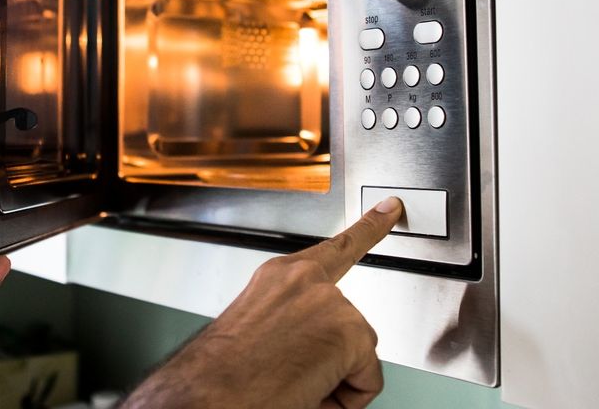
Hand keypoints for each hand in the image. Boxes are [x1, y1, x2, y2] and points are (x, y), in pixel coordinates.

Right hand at [124, 197, 403, 408]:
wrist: (209, 394)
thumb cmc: (224, 373)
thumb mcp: (256, 330)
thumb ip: (292, 319)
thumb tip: (313, 345)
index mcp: (279, 277)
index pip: (335, 248)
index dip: (369, 227)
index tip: (389, 208)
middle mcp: (306, 280)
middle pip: (349, 324)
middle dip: (331, 356)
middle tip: (289, 373)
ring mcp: (331, 302)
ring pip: (357, 355)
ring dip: (332, 379)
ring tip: (289, 382)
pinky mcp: (350, 331)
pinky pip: (367, 380)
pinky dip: (345, 399)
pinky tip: (309, 391)